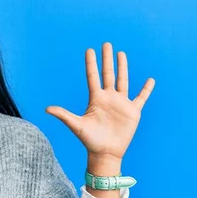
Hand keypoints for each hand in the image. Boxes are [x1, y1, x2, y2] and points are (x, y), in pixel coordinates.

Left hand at [46, 42, 154, 159]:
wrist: (105, 153)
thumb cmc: (89, 140)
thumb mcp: (76, 125)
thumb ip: (63, 115)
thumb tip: (46, 109)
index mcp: (95, 99)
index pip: (93, 76)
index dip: (91, 63)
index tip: (89, 50)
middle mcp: (108, 98)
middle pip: (108, 74)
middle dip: (107, 59)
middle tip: (106, 44)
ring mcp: (121, 103)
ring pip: (123, 81)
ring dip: (123, 67)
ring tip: (121, 54)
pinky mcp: (133, 112)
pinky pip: (141, 97)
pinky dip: (146, 89)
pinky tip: (150, 80)